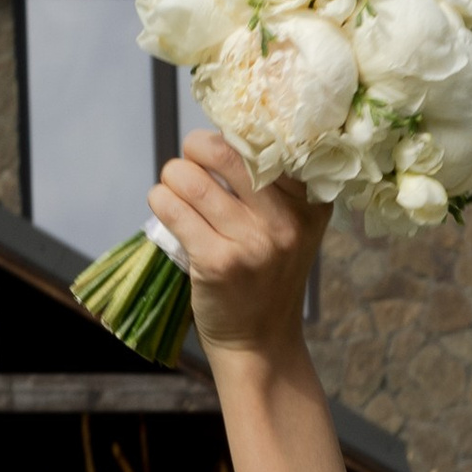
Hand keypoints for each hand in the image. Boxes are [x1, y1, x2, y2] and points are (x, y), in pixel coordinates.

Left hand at [147, 129, 328, 370]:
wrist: (260, 343)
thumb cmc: (267, 277)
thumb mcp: (290, 227)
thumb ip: (273, 184)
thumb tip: (222, 129)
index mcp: (310, 201)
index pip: (266, 139)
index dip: (233, 134)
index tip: (222, 150)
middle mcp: (288, 220)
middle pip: (222, 149)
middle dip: (194, 150)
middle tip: (191, 167)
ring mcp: (255, 243)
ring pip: (188, 176)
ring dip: (171, 179)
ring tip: (177, 194)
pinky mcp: (219, 263)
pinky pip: (171, 207)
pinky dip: (160, 202)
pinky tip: (168, 213)